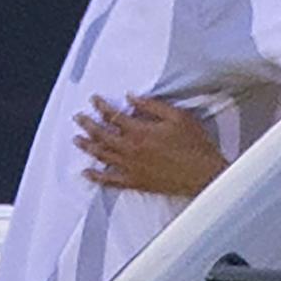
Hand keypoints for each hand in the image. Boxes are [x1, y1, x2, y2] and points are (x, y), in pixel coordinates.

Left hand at [73, 94, 227, 196]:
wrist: (204, 174)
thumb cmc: (195, 144)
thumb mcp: (178, 116)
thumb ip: (152, 106)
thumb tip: (132, 98)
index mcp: (141, 132)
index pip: (113, 116)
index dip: (101, 107)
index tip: (94, 100)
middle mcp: (131, 150)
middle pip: (102, 135)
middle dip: (88, 124)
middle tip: (78, 117)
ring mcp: (131, 168)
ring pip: (102, 156)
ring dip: (88, 146)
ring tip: (77, 139)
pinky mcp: (136, 183)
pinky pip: (110, 180)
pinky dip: (96, 176)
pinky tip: (87, 172)